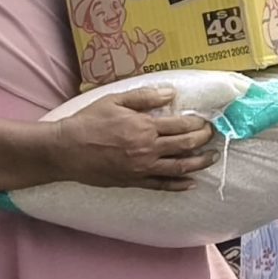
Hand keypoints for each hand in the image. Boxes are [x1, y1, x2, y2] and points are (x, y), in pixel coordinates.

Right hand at [53, 84, 220, 190]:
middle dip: (204, 139)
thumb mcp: (115, 101)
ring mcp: (142, 168)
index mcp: (145, 127)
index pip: (182, 125)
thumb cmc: (88, 122)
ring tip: (213, 157)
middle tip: (212, 135)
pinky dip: (179, 185)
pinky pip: (162, 185)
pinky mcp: (134, 182)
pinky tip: (191, 183)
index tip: (206, 120)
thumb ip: (145, 97)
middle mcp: (148, 149)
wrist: (65, 150)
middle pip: (186, 145)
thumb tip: (171, 93)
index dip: (198, 122)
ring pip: (180, 167)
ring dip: (200, 163)